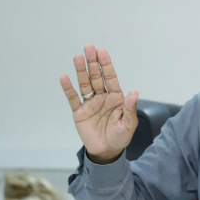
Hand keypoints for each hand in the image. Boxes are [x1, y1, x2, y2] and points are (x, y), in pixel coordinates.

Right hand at [61, 45, 139, 164]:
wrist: (107, 151)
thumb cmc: (120, 136)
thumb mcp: (128, 124)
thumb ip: (129, 108)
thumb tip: (134, 92)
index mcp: (116, 97)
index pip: (110, 77)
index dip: (106, 64)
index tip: (102, 51)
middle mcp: (102, 97)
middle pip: (96, 77)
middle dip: (93, 62)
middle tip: (88, 47)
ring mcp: (90, 103)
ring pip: (84, 84)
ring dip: (80, 71)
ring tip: (77, 57)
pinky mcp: (79, 112)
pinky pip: (73, 99)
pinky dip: (68, 88)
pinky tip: (65, 77)